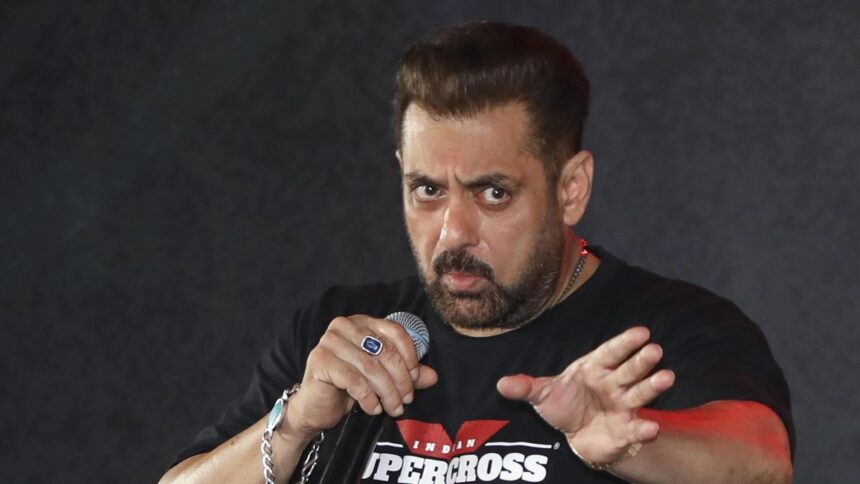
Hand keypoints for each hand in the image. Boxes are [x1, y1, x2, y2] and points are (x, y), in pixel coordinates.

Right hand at [285, 314, 437, 440]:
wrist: (316, 407)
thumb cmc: (349, 388)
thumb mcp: (382, 378)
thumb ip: (407, 374)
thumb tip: (433, 376)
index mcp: (362, 322)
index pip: (395, 332)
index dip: (410, 357)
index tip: (415, 380)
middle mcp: (344, 326)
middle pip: (385, 351)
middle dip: (400, 380)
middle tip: (406, 400)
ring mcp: (329, 341)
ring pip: (371, 367)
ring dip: (388, 392)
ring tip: (394, 408)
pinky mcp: (320, 360)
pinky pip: (354, 380)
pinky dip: (369, 397)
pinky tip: (373, 409)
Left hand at [497, 326, 674, 464]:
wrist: (576, 436)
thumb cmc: (564, 405)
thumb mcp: (542, 395)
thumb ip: (525, 388)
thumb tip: (501, 384)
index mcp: (594, 368)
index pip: (611, 352)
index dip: (625, 343)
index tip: (642, 331)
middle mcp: (613, 384)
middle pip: (629, 370)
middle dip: (642, 361)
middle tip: (656, 349)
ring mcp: (622, 406)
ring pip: (639, 394)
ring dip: (653, 386)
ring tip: (667, 377)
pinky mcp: (626, 430)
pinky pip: (636, 429)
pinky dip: (645, 429)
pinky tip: (652, 427)